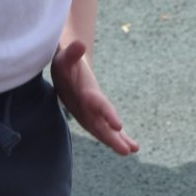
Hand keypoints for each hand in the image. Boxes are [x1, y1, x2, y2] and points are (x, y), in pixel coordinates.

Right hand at [51, 41, 139, 155]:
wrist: (62, 71)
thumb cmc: (65, 61)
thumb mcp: (65, 55)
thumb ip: (72, 52)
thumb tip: (79, 44)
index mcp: (79, 94)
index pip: (94, 105)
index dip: (106, 114)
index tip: (118, 125)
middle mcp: (84, 108)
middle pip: (98, 125)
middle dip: (111, 138)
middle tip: (126, 151)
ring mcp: (89, 113)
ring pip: (103, 130)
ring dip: (117, 141)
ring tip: (134, 150)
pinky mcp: (95, 115)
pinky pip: (107, 128)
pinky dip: (120, 137)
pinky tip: (134, 147)